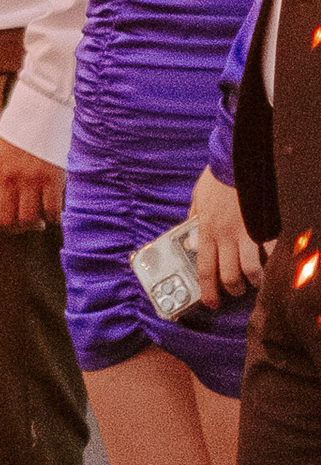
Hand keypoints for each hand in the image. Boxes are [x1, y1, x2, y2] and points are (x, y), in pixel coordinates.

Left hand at [0, 136, 65, 228]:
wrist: (41, 111)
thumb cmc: (19, 133)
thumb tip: (2, 206)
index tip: (5, 226)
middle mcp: (8, 178)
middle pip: (5, 220)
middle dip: (15, 228)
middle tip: (25, 223)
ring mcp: (30, 179)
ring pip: (27, 219)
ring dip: (34, 224)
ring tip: (40, 218)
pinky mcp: (51, 178)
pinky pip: (51, 210)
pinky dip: (53, 217)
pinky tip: (54, 213)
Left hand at [190, 163, 267, 310]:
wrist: (236, 162)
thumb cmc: (216, 179)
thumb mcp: (197, 198)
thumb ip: (194, 218)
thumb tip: (191, 234)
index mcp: (205, 230)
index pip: (204, 270)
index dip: (208, 291)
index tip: (211, 303)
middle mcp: (224, 236)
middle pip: (228, 276)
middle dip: (234, 290)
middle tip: (237, 291)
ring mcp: (245, 233)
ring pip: (250, 271)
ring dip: (254, 281)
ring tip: (256, 280)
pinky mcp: (263, 227)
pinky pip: (269, 252)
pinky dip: (272, 262)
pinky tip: (271, 262)